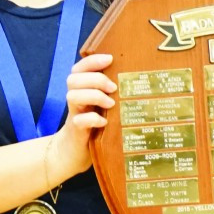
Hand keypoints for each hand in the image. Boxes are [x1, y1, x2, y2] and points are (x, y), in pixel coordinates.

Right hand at [47, 52, 116, 181]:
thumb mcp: (103, 107)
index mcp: (82, 90)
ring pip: (72, 96)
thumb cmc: (95, 126)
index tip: (110, 59)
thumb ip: (112, 94)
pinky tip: (103, 123)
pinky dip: (91, 119)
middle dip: (95, 79)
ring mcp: (74, 115)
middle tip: (113, 88)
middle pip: (73, 79)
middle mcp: (76, 100)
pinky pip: (78, 121)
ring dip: (93, 96)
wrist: (75, 154)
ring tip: (110, 104)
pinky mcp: (76, 131)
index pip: (80, 68)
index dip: (92, 61)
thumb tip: (140, 79)